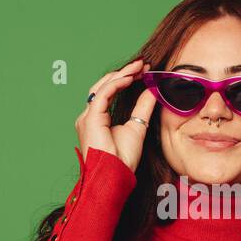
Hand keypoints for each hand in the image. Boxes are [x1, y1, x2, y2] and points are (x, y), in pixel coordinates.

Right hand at [75, 58, 157, 172]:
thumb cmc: (122, 160)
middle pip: (104, 85)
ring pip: (103, 86)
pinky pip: (103, 94)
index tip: (143, 71)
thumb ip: (143, 107)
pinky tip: (131, 78)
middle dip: (124, 72)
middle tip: (142, 64)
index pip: (109, 91)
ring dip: (122, 74)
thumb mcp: (138, 127)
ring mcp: (87, 116)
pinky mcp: (90, 118)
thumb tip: (152, 90)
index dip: (126, 79)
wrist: (115, 176)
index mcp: (97, 118)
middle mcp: (89, 116)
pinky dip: (117, 83)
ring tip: (138, 67)